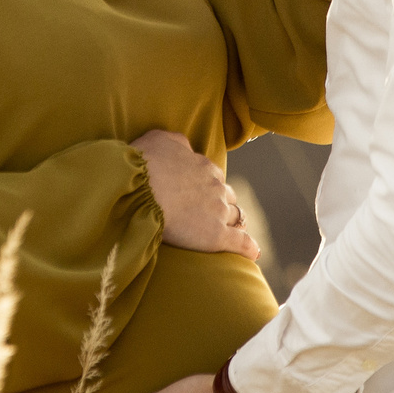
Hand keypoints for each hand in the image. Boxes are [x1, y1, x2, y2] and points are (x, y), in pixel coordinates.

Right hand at [131, 130, 257, 258]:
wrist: (139, 188)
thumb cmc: (144, 162)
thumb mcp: (160, 139)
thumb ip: (178, 142)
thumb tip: (187, 149)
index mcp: (205, 167)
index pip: (216, 179)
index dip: (211, 188)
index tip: (204, 195)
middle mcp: (216, 187)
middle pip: (229, 198)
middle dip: (225, 205)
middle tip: (216, 215)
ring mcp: (218, 211)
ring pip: (236, 218)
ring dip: (236, 224)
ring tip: (234, 233)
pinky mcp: (216, 235)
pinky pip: (240, 242)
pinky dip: (249, 247)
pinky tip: (253, 253)